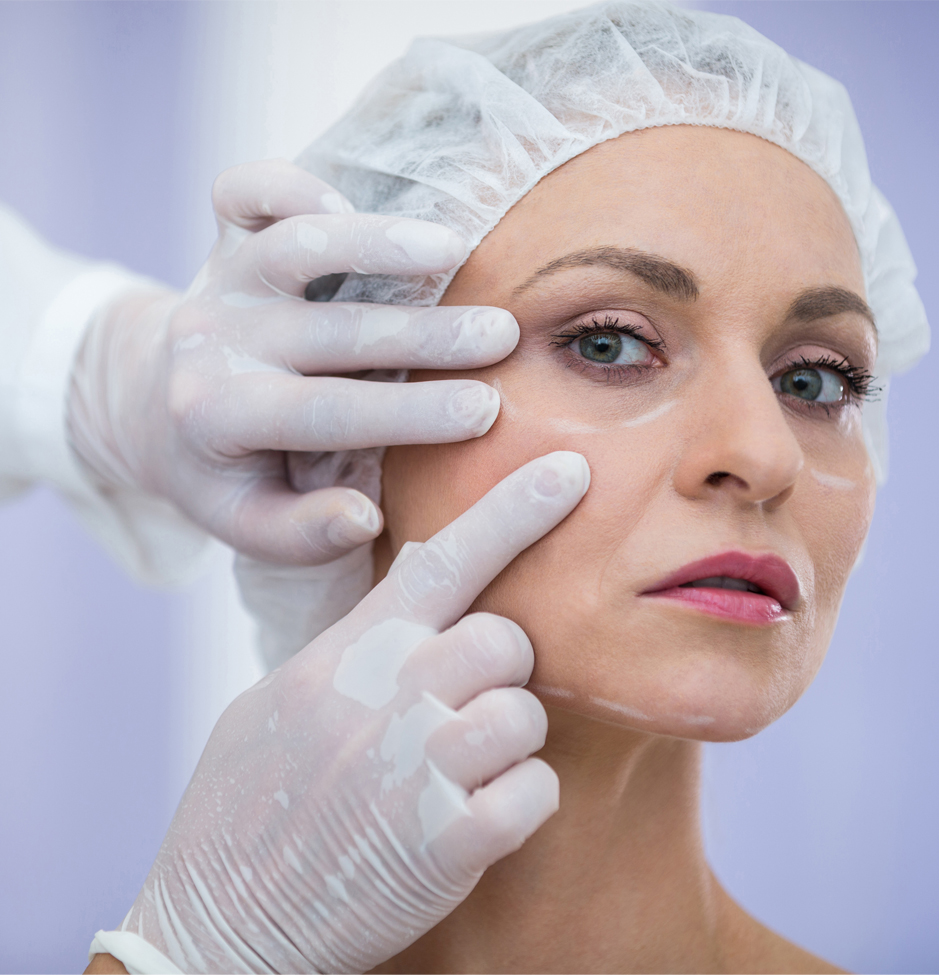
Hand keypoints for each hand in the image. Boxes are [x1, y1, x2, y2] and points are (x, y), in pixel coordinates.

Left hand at [67, 160, 516, 563]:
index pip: (328, 414)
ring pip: (296, 247)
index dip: (408, 413)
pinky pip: (245, 191)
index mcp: (223, 418)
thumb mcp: (250, 524)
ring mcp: (221, 281)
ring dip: (379, 244)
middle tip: (502, 336)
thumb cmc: (225, 473)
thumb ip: (304, 533)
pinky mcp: (224, 239)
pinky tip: (351, 201)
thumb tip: (365, 516)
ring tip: (456, 249)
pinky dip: (291, 184)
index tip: (483, 413)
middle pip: (332, 332)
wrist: (158, 407)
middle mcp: (219, 342)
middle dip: (425, 334)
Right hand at [117, 452, 589, 972]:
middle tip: (461, 703)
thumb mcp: (277, 703)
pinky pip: (533, 792)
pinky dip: (518, 803)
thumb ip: (353, 645)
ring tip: (456, 771)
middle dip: (498, 666)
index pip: (440, 561)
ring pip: (524, 713)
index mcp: (345, 657)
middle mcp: (385, 699)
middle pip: (502, 637)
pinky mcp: (446, 845)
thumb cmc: (245, 808)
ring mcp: (416, 770)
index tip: (568, 471)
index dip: (511, 510)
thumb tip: (415, 587)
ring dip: (506, 740)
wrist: (220, 926)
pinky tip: (471, 820)